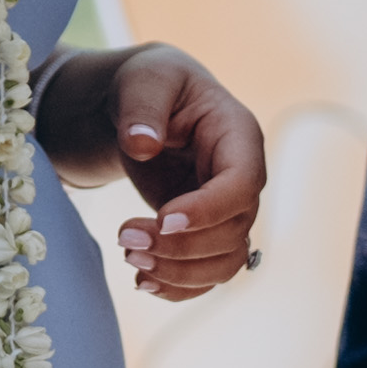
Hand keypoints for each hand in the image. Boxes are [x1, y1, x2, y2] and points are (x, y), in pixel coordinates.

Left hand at [40, 41, 263, 297]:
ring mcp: (227, 210)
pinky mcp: (206, 233)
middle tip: (124, 236)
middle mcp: (242, 178)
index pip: (242, 185)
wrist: (144, 105)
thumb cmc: (150, 84)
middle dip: (179, 246)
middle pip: (233, 232)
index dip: (208, 210)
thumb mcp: (143, 80)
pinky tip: (142, 280)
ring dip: (178, 272)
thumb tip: (143, 145)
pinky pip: (207, 275)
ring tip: (130, 257)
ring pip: (224, 262)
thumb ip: (143, 107)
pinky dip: (177, 287)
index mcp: (238, 136)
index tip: (162, 220)